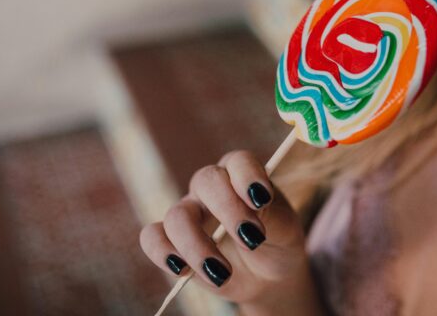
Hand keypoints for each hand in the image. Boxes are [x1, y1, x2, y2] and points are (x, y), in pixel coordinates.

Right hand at [140, 150, 323, 314]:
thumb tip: (252, 206)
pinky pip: (152, 237)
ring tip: (223, 272)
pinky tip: (183, 270)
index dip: (248, 176)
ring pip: (177, 215)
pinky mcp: (172, 240)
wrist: (268, 274)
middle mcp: (211, 188)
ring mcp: (189, 211)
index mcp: (241, 173)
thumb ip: (270, 213)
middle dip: (228, 209)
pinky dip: (162, 252)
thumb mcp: (284, 227)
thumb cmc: (278, 240)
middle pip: (205, 180)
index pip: (238, 162)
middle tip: (252, 239)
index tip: (262, 201)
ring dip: (197, 245)